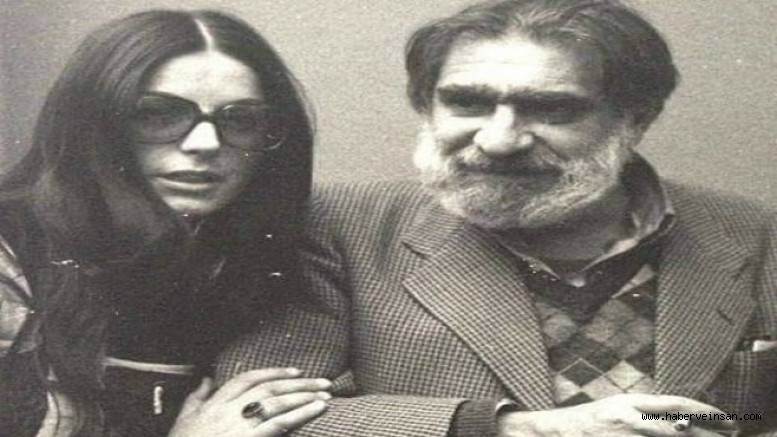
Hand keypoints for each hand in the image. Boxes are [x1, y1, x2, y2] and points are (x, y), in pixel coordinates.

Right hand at [168, 368, 330, 436]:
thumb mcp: (183, 421)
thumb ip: (196, 398)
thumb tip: (206, 379)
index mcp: (213, 404)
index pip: (247, 379)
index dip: (273, 373)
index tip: (296, 371)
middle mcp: (227, 410)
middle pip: (268, 388)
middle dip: (298, 383)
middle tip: (323, 382)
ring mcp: (237, 425)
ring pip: (276, 402)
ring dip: (304, 396)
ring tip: (326, 394)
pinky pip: (279, 423)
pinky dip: (301, 413)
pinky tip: (318, 408)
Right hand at [498, 394, 737, 435]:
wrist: (554, 433)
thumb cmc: (586, 421)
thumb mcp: (615, 408)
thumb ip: (643, 412)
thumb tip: (680, 421)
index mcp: (629, 403)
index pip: (677, 404)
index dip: (706, 412)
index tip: (726, 419)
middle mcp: (630, 420)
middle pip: (680, 429)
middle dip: (707, 435)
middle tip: (728, 436)